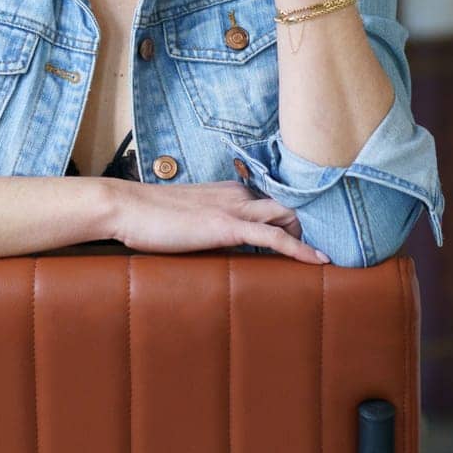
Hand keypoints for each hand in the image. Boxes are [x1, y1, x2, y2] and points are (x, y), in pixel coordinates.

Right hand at [107, 179, 330, 264]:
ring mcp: (234, 208)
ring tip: (325, 258)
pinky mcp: (227, 226)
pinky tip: (318, 261)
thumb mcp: (188, 218)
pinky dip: (300, 249)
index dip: (293, 219)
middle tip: (318, 251)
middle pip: (288, 207)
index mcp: (230, 190)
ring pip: (287, 216)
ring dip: (309, 236)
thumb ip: (210, 226)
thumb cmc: (149, 217)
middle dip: (307, 228)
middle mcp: (238, 194)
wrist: (126, 208)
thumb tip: (222, 245)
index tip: (307, 236)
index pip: (273, 202)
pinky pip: (274, 237)